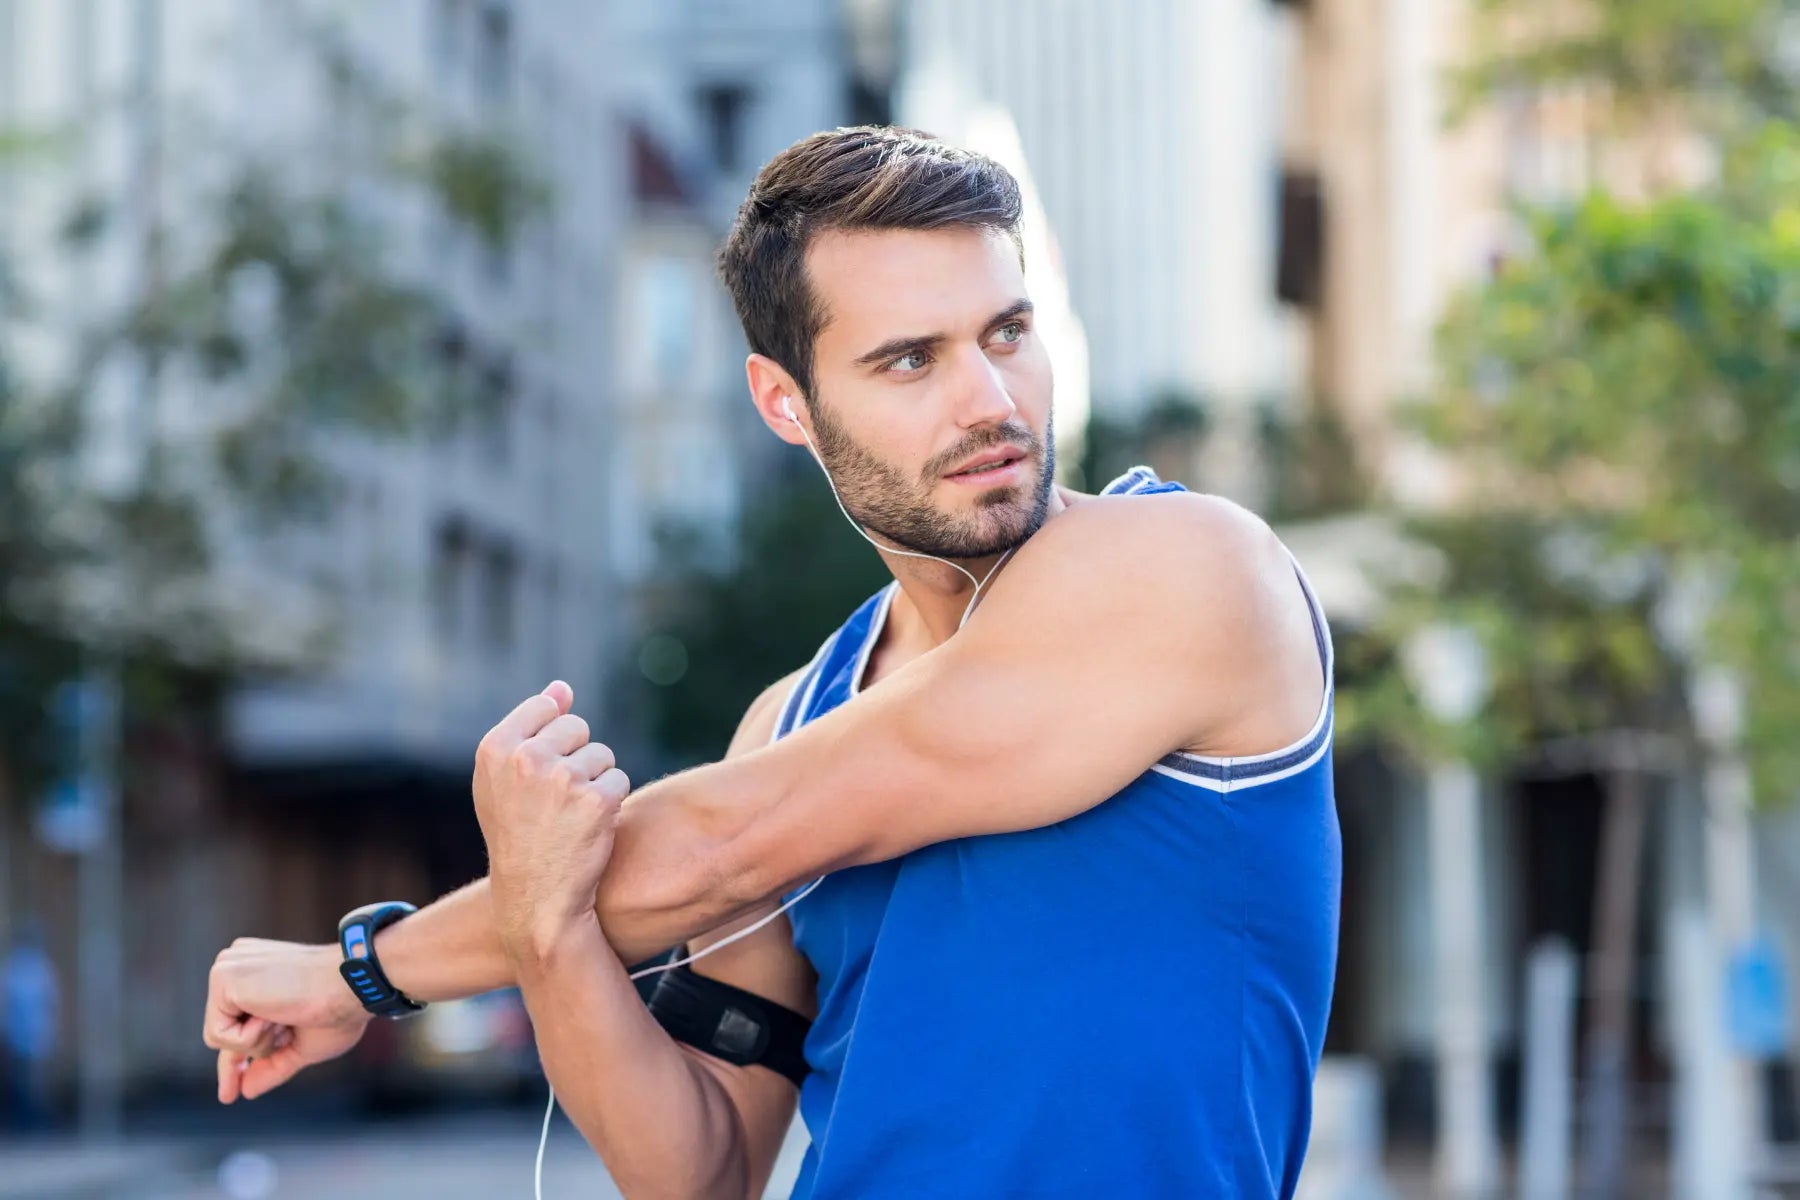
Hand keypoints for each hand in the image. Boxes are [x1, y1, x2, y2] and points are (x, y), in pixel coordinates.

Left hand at [203, 937, 371, 1102]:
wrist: (352, 984)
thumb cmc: (339, 1008)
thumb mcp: (303, 1045)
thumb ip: (273, 1065)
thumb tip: (246, 1090)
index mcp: (258, 973)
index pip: (234, 1024)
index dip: (235, 1060)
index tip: (230, 1094)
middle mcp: (239, 965)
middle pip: (224, 1032)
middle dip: (252, 1050)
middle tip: (285, 1028)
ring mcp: (228, 967)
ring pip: (219, 1036)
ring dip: (258, 1041)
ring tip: (287, 1015)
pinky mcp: (222, 976)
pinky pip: (217, 1033)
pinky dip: (249, 1037)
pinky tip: (274, 1014)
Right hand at [473, 680, 632, 962]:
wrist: (536, 900)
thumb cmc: (520, 835)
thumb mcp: (506, 780)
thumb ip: (531, 727)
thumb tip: (562, 686)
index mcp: (495, 748)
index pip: (546, 706)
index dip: (551, 740)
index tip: (540, 774)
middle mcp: (525, 758)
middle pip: (578, 727)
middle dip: (576, 758)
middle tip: (556, 801)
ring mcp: (562, 778)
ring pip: (602, 755)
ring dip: (595, 782)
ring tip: (569, 817)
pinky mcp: (597, 800)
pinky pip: (619, 780)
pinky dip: (611, 803)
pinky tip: (589, 829)